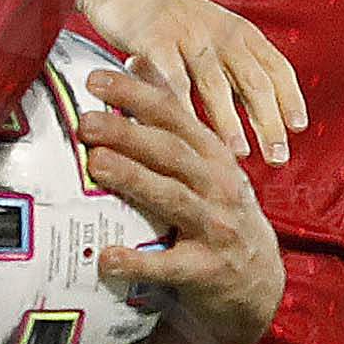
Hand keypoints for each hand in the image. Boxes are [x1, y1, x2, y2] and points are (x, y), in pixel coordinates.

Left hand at [77, 58, 284, 343]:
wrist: (258, 284)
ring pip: (173, 198)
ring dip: (134, 179)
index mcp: (214, 156)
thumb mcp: (207, 164)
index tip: (95, 80)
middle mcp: (219, 185)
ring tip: (96, 165)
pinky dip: (138, 262)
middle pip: (171, 152)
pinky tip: (106, 258)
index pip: (174, 116)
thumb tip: (136, 60)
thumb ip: (174, 118)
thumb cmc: (219, 214)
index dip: (136, 94)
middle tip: (85, 121)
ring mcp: (217, 228)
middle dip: (128, 133)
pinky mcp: (208, 271)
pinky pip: (169, 266)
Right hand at [79, 0, 306, 164]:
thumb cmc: (166, 15)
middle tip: (278, 156)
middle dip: (268, 122)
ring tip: (238, 154)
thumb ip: (232, 67)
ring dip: (228, 121)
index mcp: (240, 31)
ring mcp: (188, 35)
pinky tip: (185, 133)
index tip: (298, 127)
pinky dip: (180, 108)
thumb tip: (258, 111)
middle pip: (254, 81)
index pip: (276, 67)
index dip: (290, 97)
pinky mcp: (154, 40)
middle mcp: (220, 32)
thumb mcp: (212, 32)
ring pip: (215, 84)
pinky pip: (171, 79)